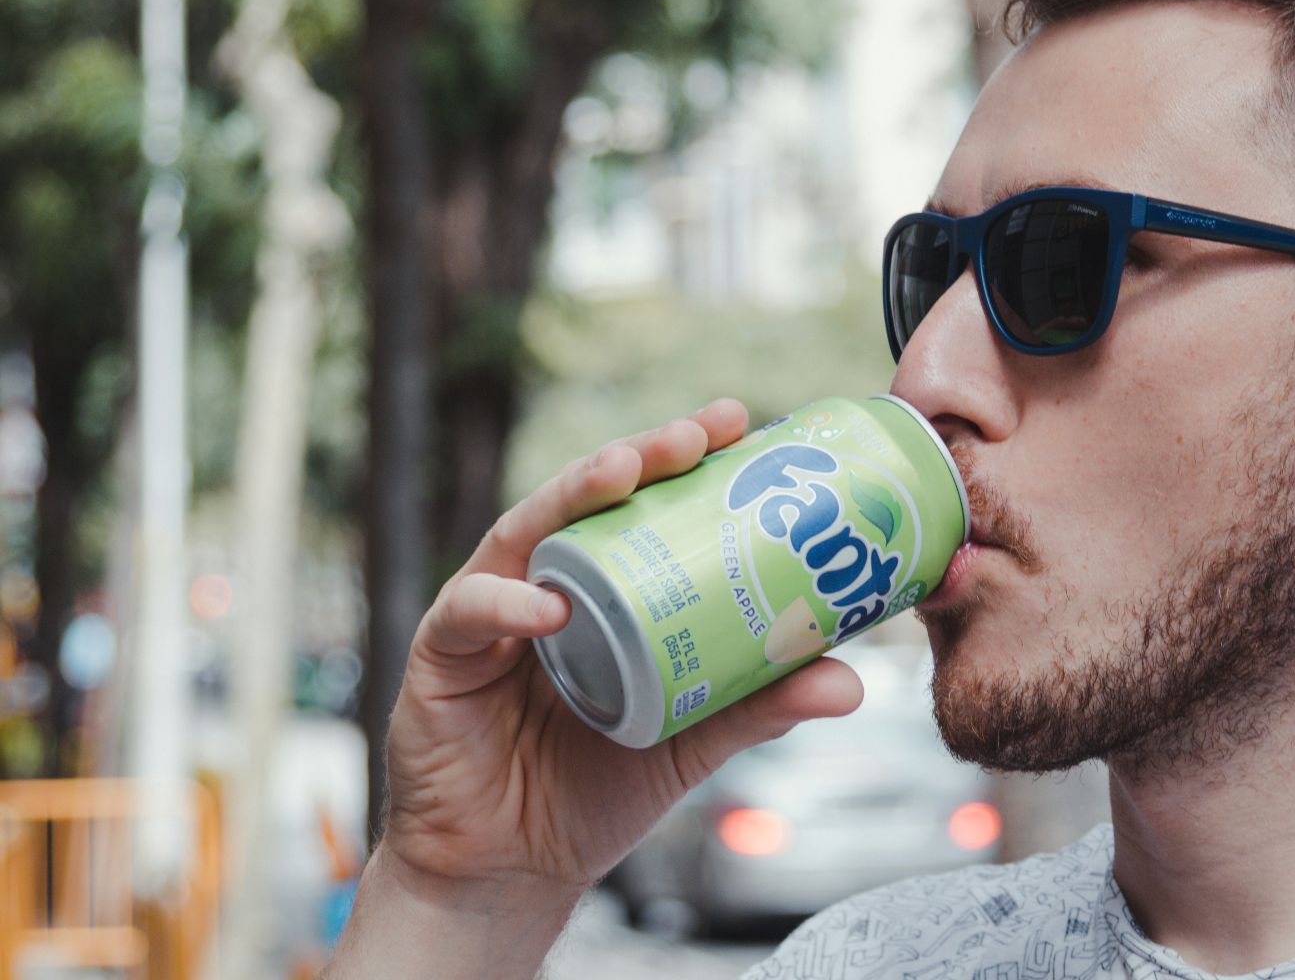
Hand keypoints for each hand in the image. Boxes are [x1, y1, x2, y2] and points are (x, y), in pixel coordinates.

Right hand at [378, 398, 864, 901]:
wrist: (513, 873)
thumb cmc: (595, 792)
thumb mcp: (691, 738)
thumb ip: (758, 704)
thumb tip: (851, 682)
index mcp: (604, 591)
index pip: (643, 506)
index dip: (686, 460)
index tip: (742, 423)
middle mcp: (545, 584)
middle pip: (589, 500)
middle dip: (642, 453)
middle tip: (696, 433)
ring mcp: (491, 614)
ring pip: (525, 532)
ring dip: (573, 494)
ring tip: (625, 470)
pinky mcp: (442, 657)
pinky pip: (469, 614)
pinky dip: (506, 603)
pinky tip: (551, 606)